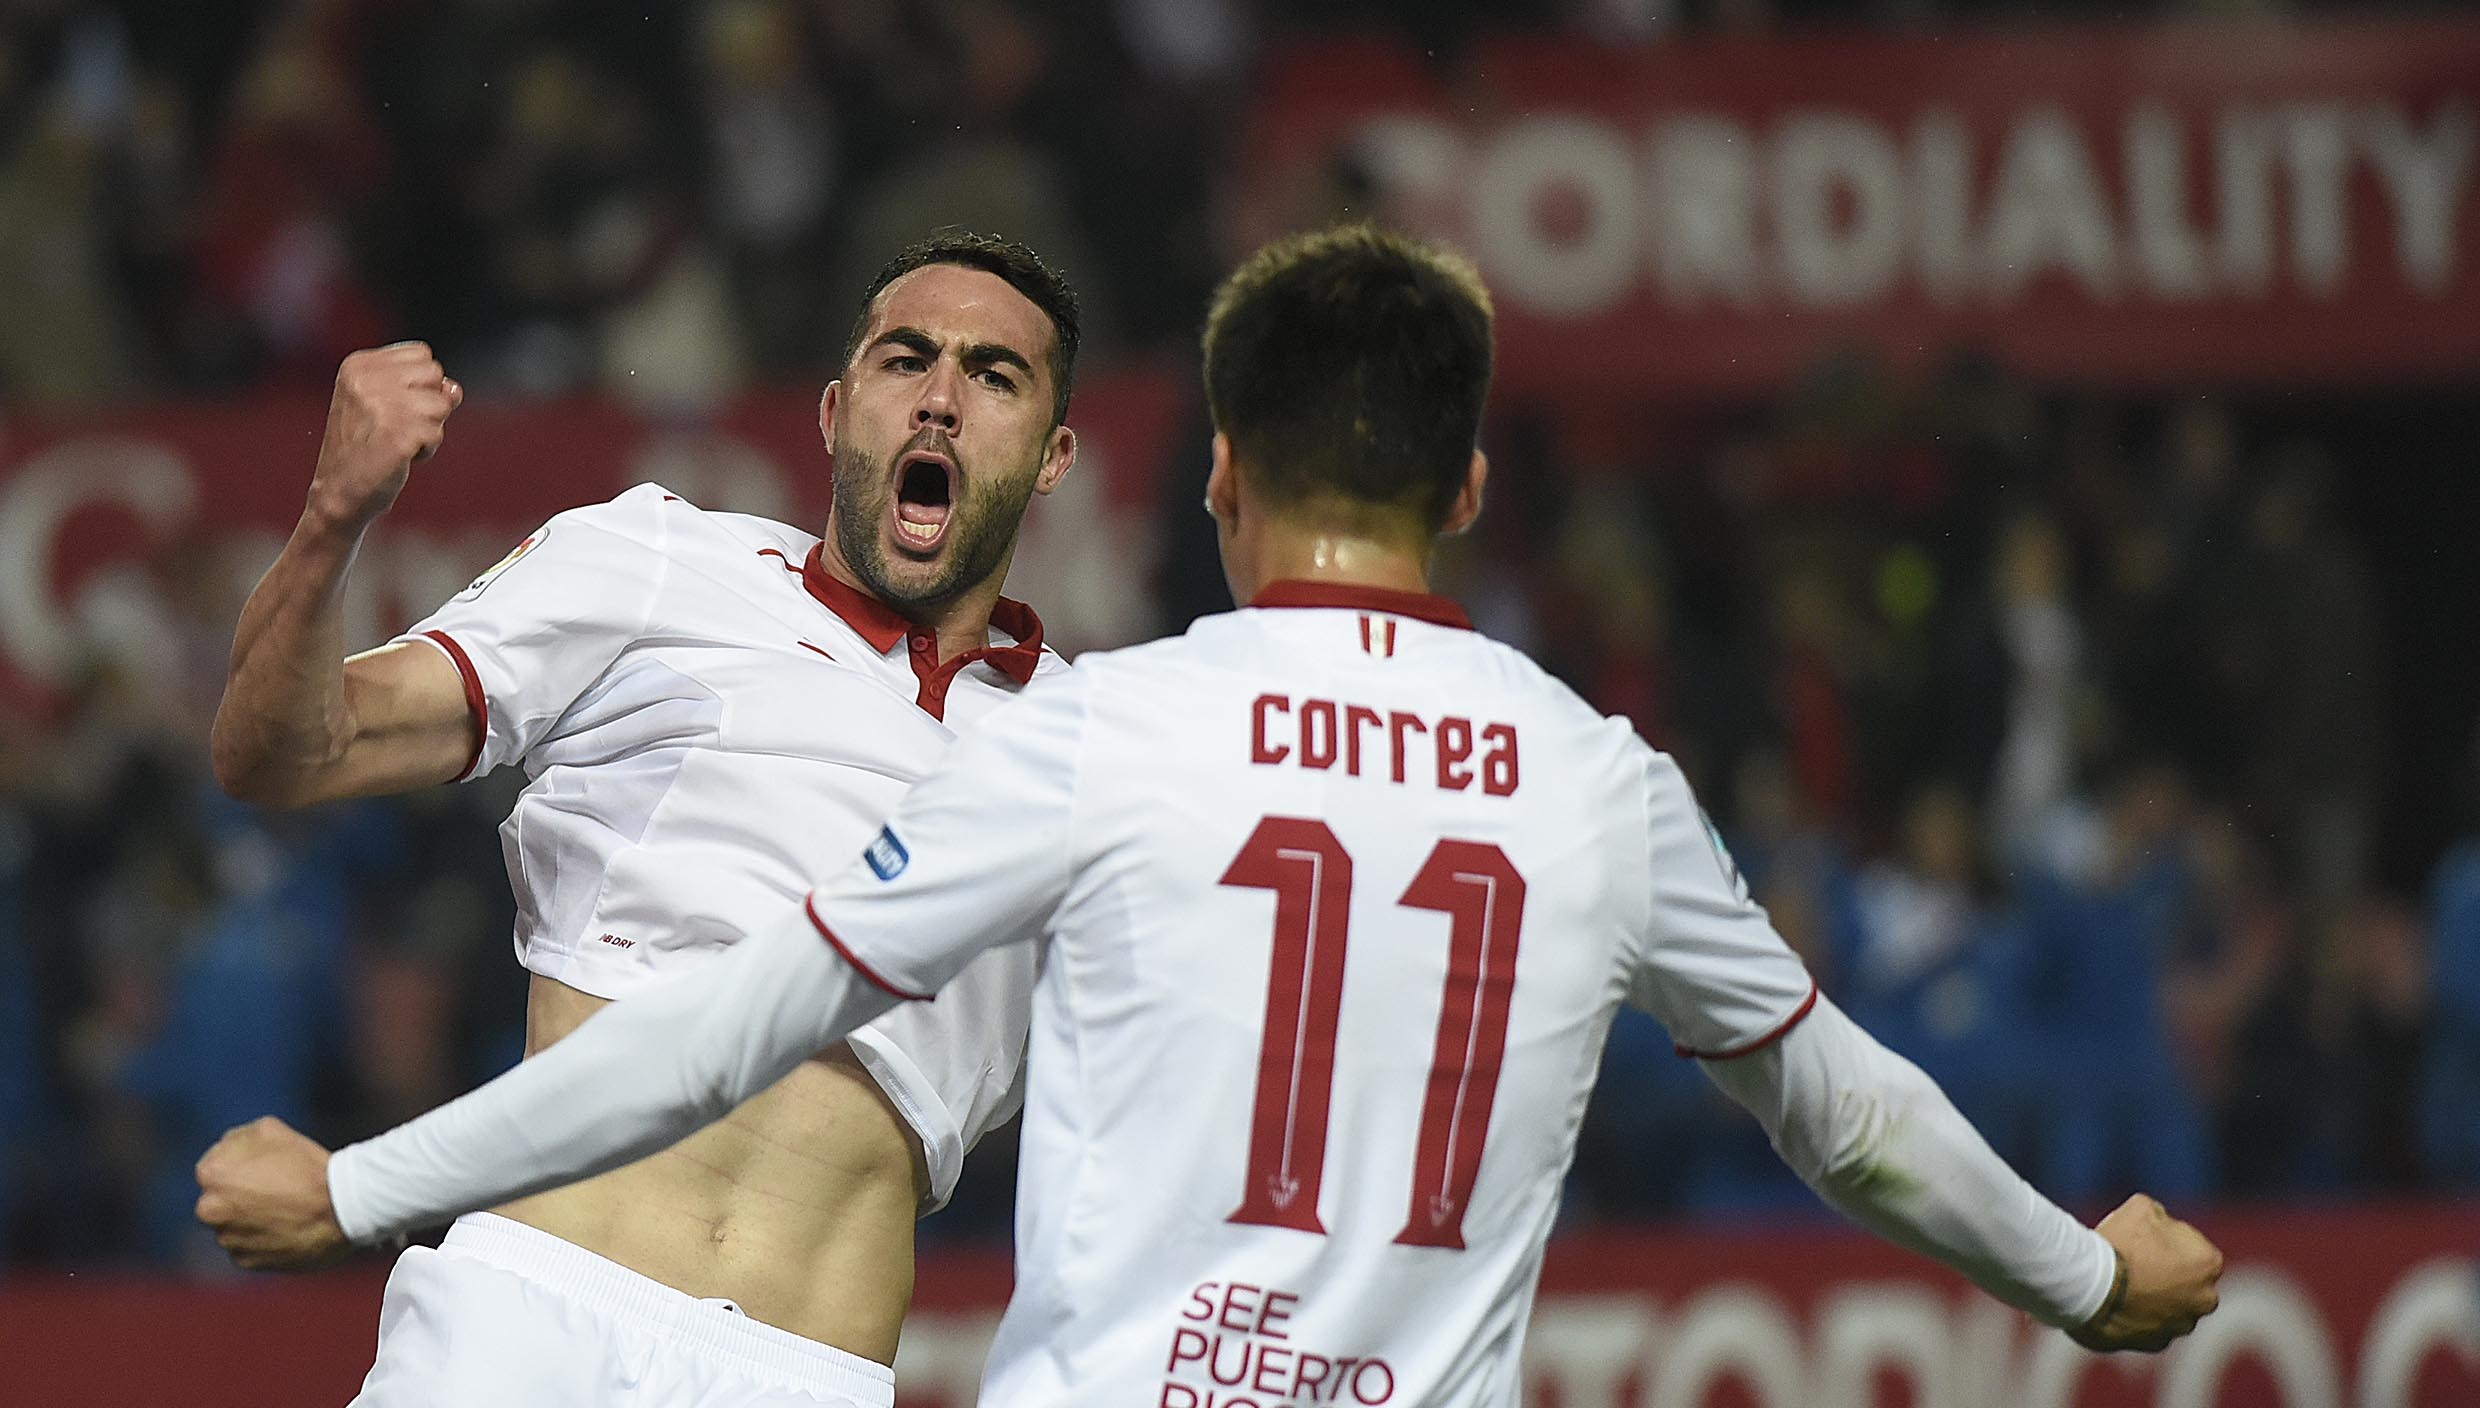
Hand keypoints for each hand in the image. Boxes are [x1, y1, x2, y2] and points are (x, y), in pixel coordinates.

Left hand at [195, 1116, 354, 1270]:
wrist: (340, 1209)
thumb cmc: (307, 1166)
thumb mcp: (270, 1129)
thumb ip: (238, 1139)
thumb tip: (228, 1149)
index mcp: (211, 1174)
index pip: (214, 1166)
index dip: (241, 1165)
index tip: (264, 1168)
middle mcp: (209, 1210)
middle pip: (219, 1199)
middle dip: (240, 1195)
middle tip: (275, 1189)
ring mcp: (227, 1239)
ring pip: (233, 1225)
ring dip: (250, 1219)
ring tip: (286, 1210)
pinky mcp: (245, 1261)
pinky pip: (248, 1247)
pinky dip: (263, 1239)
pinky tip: (287, 1228)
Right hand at [305, 343, 463, 532]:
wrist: (338, 492)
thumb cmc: (365, 447)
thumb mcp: (386, 405)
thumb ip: (422, 388)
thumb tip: (454, 389)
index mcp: (358, 364)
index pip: (422, 354)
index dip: (420, 385)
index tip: (392, 407)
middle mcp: (367, 378)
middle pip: (436, 374)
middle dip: (428, 404)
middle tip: (395, 426)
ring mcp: (383, 404)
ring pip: (441, 404)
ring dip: (428, 428)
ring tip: (395, 441)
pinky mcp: (398, 432)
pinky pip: (437, 433)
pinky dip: (426, 450)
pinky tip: (399, 456)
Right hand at [2070, 1193, 2224, 1351]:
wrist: (2088, 1285)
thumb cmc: (2118, 1242)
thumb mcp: (2140, 1207)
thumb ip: (2160, 1216)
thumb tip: (2159, 1222)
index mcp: (2209, 1263)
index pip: (2195, 1249)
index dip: (2168, 1242)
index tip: (2144, 1239)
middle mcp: (2205, 1299)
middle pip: (2189, 1282)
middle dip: (2169, 1275)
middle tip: (2135, 1262)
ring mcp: (2181, 1325)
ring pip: (2171, 1308)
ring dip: (2154, 1299)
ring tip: (2120, 1284)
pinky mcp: (2157, 1344)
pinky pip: (2150, 1327)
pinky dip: (2137, 1318)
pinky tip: (2115, 1303)